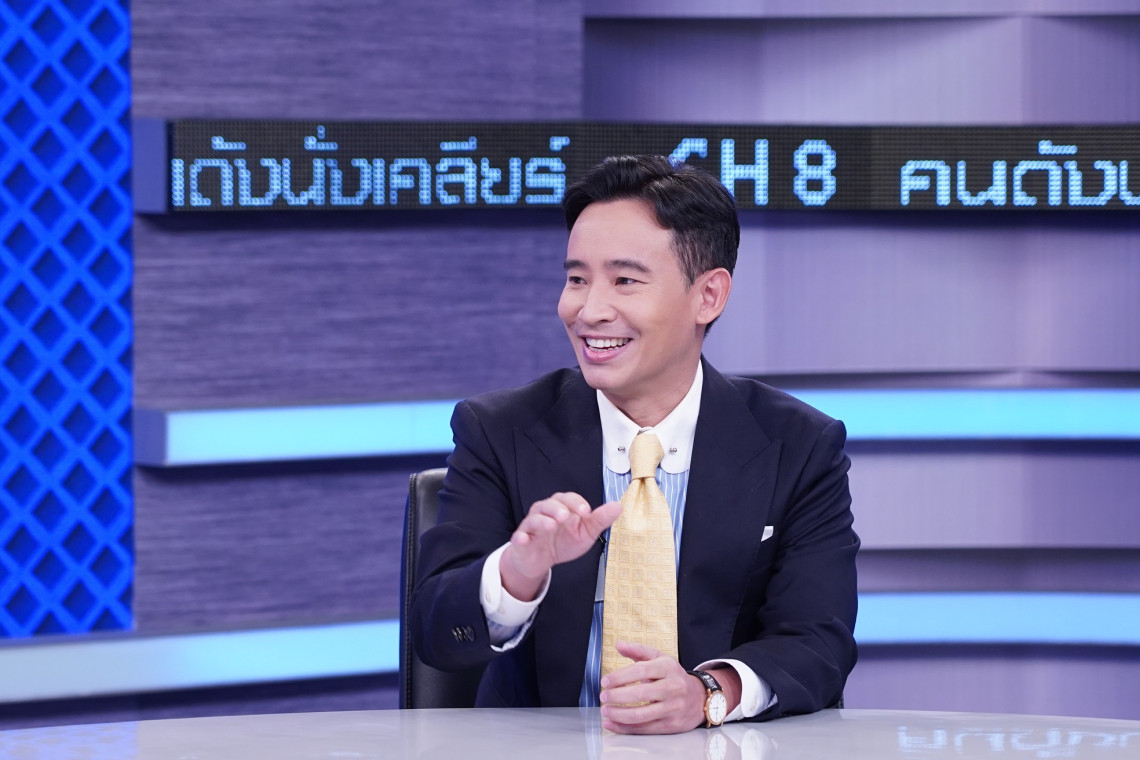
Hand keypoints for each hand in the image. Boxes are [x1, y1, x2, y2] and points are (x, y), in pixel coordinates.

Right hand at [499, 493, 621, 600]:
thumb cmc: (563, 541)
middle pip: (548, 504)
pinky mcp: (521, 540)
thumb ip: (600, 519)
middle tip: (566, 517)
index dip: (576, 503)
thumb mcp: (585, 532)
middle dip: (557, 508)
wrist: (541, 560)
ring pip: (534, 518)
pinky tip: (524, 539)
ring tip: (551, 525)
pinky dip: (521, 537)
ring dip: (542, 520)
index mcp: (561, 507)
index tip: (586, 512)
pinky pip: (519, 536)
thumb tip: (618, 506)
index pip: (568, 499)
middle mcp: (545, 512)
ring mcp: (531, 526)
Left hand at [598, 641, 706, 733]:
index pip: (641, 671)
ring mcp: (673, 708)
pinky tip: (612, 724)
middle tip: (603, 696)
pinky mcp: (671, 725)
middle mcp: (672, 688)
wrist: (699, 698)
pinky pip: (644, 729)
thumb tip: (619, 644)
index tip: (605, 681)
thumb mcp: (660, 659)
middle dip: (617, 696)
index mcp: (668, 668)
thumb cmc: (673, 677)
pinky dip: (625, 728)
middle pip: (640, 694)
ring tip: (605, 711)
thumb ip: (638, 651)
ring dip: (619, 715)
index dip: (620, 676)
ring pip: (641, 715)